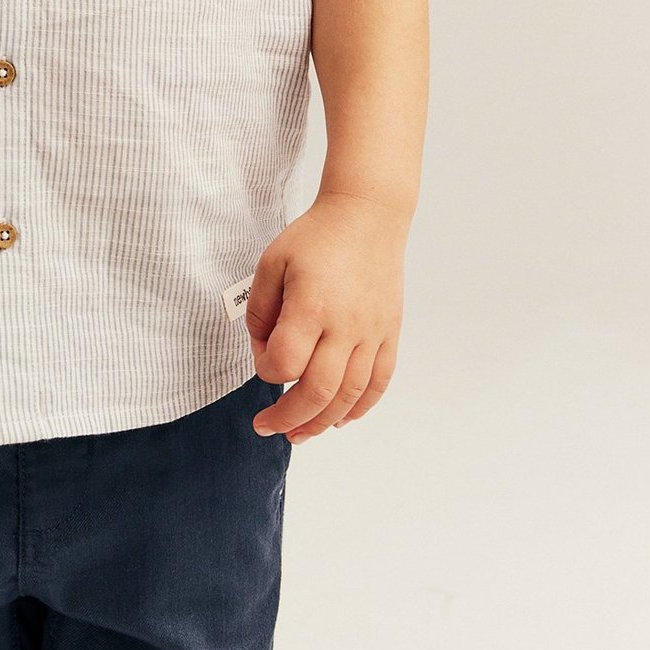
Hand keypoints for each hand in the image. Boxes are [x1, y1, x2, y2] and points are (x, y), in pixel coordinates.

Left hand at [245, 192, 404, 442]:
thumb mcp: (272, 262)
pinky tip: (341, 419)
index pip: (285, 362)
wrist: (368, 216)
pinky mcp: (389, 333)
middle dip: (288, 417)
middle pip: (318, 391)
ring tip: (300, 434)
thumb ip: (259, 310)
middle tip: (267, 427)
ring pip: (350, 395)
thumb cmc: (315, 237)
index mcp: (312, 306)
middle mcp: (346, 325)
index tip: (262, 358)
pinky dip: (361, 407)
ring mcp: (372, 333)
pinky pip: (379, 381)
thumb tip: (263, 352)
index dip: (267, 370)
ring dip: (323, 422)